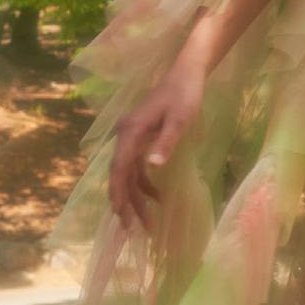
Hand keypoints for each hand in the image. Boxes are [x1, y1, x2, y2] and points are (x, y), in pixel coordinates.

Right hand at [109, 65, 204, 235]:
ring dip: (136, 197)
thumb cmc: (185, 95)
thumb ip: (167, 142)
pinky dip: (145, 184)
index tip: (120, 216)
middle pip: (121, 175)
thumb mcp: (180, 119)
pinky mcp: (141, 138)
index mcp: (130, 132)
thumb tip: (153, 165)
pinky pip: (138, 167)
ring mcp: (132, 137)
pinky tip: (157, 198)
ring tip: (147, 223)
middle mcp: (125, 135)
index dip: (118, 193)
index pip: (118, 168)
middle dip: (126, 203)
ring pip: (129, 174)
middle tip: (133, 230)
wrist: (186, 74)